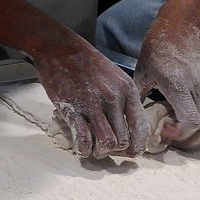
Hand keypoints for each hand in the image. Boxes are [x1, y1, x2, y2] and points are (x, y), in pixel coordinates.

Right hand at [32, 35, 149, 158]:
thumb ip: (123, 98)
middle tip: (107, 150)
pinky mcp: (72, 108)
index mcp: (127, 90)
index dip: (137, 146)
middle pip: (124, 139)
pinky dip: (83, 149)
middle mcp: (114, 98)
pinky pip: (83, 138)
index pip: (141, 128)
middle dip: (116, 151)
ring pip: (107, 142)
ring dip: (100, 152)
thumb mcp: (114, 76)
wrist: (58, 47)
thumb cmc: (86, 62)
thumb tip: (127, 124)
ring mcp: (93, 104)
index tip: (130, 151)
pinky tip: (81, 149)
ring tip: (93, 150)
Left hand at [134, 19, 199, 147]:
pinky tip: (191, 115)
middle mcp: (199, 84)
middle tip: (174, 138)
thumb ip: (139, 97)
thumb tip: (132, 120)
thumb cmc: (157, 49)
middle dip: (190, 139)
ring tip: (184, 131)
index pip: (191, 121)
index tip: (165, 132)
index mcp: (178, 83)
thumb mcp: (142, 72)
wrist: (182, 26)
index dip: (180, 134)